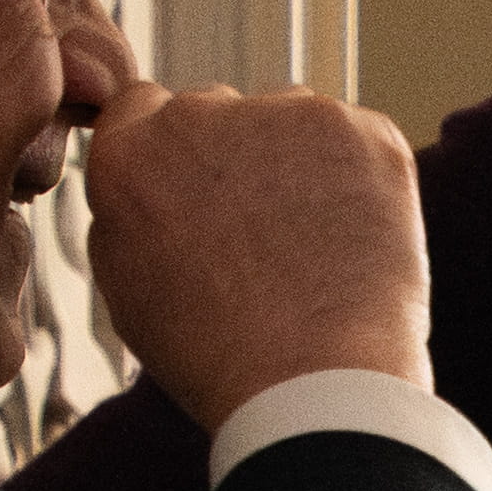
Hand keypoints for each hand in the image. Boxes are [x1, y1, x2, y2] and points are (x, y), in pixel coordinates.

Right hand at [76, 76, 430, 428]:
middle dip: (234, 157)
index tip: (197, 188)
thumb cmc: (217, 356)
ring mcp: (288, 113)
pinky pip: (356, 139)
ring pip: (289, 120)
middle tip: (261, 236)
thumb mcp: (127, 288)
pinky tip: (352, 239)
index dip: (171, 152)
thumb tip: (149, 180)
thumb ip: (127, 211)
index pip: (140, 109)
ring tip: (310, 248)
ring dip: (296, 162)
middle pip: (217, 110)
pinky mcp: (364, 130)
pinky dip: (359, 177)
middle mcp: (199, 115)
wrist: (313, 381)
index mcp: (131, 154)